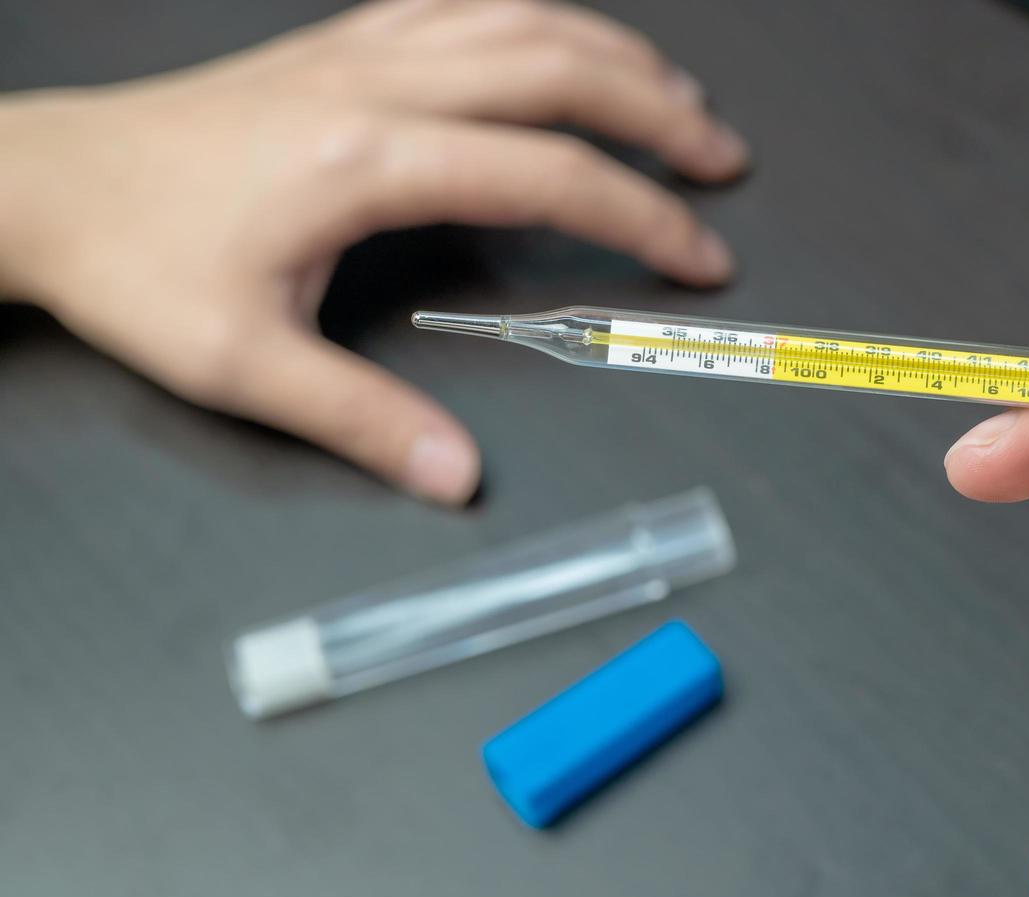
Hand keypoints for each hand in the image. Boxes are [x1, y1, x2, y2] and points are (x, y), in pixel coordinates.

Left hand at [0, 0, 747, 503]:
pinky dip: (542, 20)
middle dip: (659, 113)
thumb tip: (455, 477)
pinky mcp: (345, 44)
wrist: (48, 184)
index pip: (549, 176)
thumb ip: (364, 420)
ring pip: (523, 19)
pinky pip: (471, 5)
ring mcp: (363, 50)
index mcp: (367, 158)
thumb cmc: (135, 261)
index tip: (698, 255)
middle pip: (560, 69)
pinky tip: (567, 43)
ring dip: (615, 53)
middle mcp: (378, 84)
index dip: (641, 217)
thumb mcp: (244, 364)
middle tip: (721, 162)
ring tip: (677, 98)